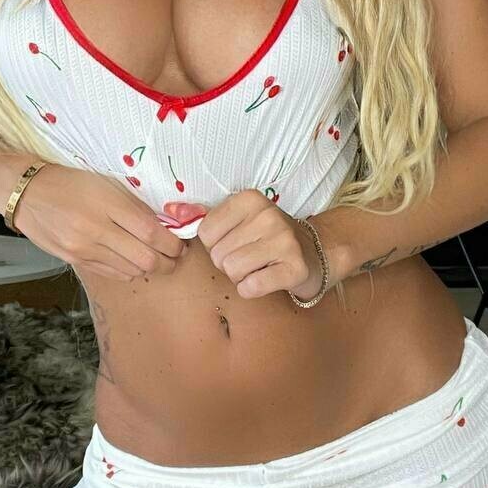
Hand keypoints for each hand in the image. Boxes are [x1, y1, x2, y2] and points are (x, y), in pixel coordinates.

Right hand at [16, 165, 188, 281]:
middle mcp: (96, 230)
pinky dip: (130, 270)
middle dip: (169, 262)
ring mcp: (84, 249)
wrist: (27, 193)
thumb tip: (164, 224)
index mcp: (107, 204)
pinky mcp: (76, 261)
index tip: (182, 243)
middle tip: (176, 256)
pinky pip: (113, 273)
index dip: (173, 243)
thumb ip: (134, 204)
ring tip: (157, 259)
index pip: (151, 232)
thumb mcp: (105, 182)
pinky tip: (133, 260)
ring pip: (132, 270)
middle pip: (146, 259)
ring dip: (150, 268)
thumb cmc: (69, 181)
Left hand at [163, 191, 323, 301]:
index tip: (236, 241)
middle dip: (228, 263)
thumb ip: (205, 217)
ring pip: (232, 271)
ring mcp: (284, 241)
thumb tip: (171, 212)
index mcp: (250, 199)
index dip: (215, 245)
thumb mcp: (240, 219)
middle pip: (218, 255)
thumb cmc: (268, 236)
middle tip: (250, 257)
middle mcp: (268, 215)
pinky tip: (267, 278)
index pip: (206, 232)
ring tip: (259, 266)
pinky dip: (253, 288)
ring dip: (240, 277)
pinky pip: (251, 287)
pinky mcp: (295, 268)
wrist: (316, 251)